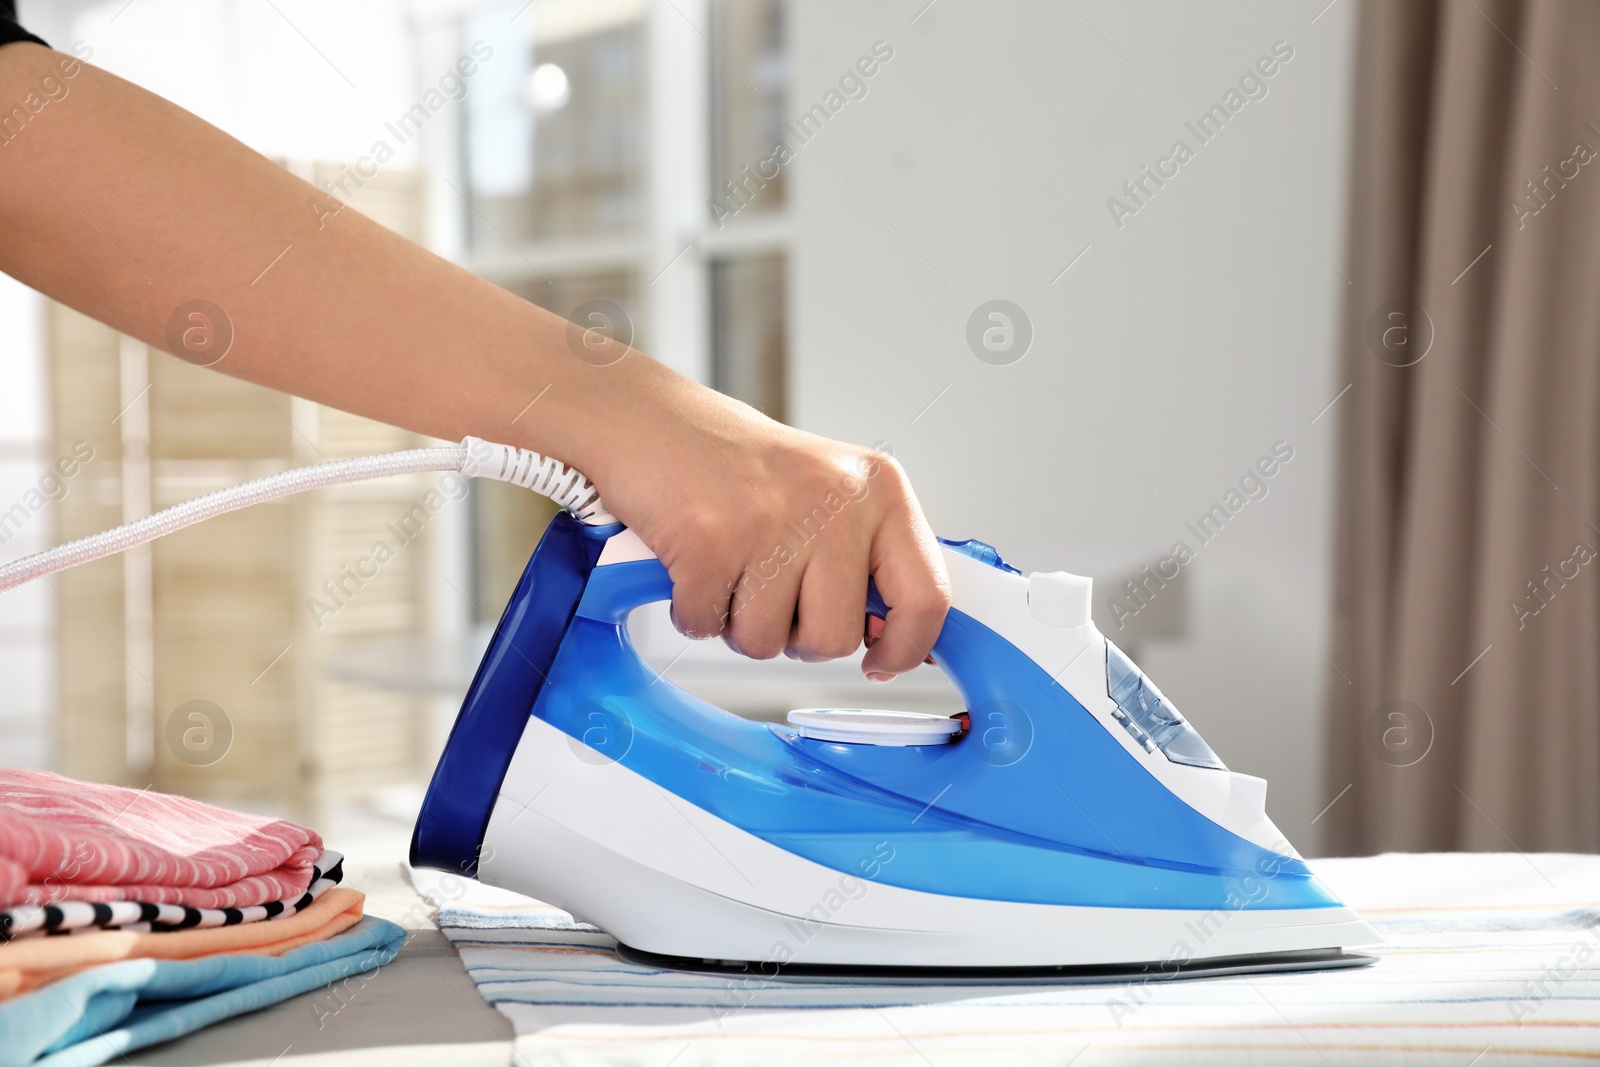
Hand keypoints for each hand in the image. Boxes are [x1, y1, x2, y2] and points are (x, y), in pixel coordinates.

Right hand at [577, 374, 950, 679]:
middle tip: (769, 589)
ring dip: (737, 623)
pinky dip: (691, 609)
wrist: (648, 420)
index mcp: (879, 490)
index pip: (927, 595)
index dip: (905, 648)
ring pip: (768, 643)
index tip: (881, 662)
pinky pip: (706, 626)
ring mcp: (772, 520)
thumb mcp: (828, 495)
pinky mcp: (709, 541)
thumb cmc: (736, 466)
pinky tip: (691, 562)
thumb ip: (867, 559)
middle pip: (836, 638)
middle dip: (796, 637)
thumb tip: (896, 638)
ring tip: (728, 567)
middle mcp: (835, 501)